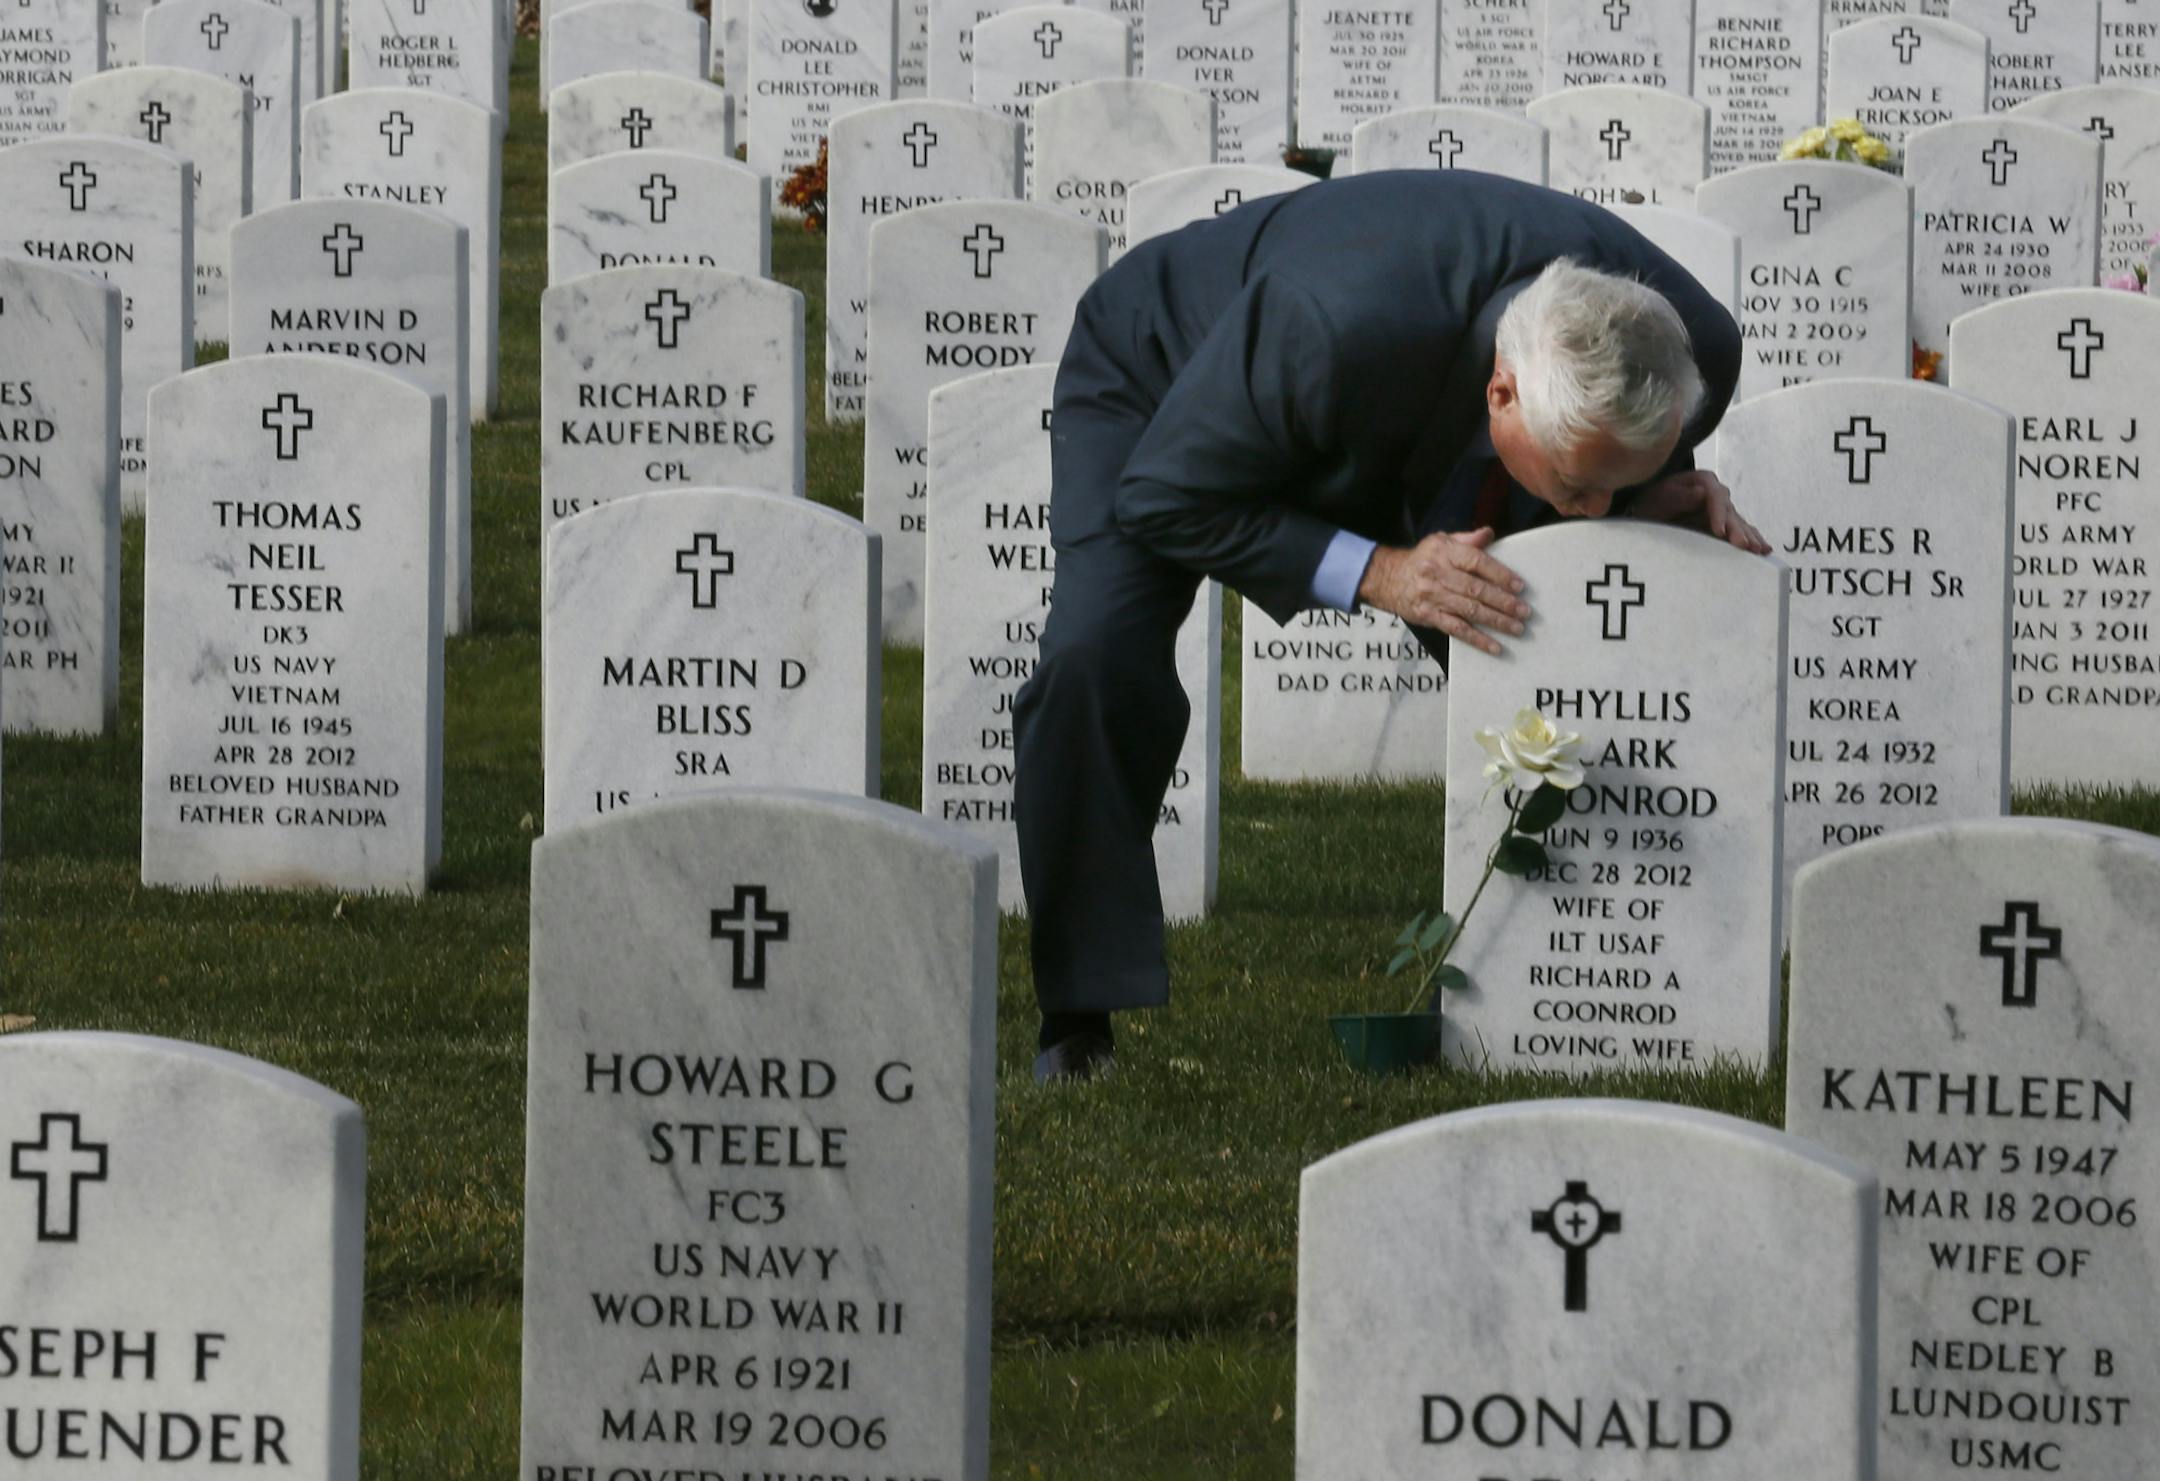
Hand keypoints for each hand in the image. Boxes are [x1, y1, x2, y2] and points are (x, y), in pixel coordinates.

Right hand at [1357, 528, 1529, 656]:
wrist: (1387, 579)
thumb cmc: (1421, 559)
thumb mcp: (1441, 541)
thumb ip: (1467, 539)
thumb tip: (1489, 534)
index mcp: (1445, 553)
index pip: (1477, 562)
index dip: (1500, 574)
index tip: (1520, 586)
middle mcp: (1438, 574)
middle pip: (1476, 590)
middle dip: (1503, 602)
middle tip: (1525, 611)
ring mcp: (1433, 597)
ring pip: (1469, 611)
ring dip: (1496, 621)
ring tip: (1517, 628)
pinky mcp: (1429, 616)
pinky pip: (1456, 629)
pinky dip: (1477, 639)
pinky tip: (1495, 646)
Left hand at [1630, 470, 1771, 555]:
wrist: (1650, 508)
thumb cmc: (1654, 500)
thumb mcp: (1661, 496)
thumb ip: (1680, 495)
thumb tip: (1702, 493)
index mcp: (1703, 481)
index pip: (1716, 497)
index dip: (1719, 515)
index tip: (1720, 531)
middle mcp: (1717, 493)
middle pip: (1730, 511)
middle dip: (1737, 529)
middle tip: (1743, 545)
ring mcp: (1722, 509)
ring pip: (1738, 522)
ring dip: (1749, 536)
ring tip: (1760, 550)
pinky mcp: (1723, 523)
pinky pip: (1740, 530)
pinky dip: (1751, 539)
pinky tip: (1763, 549)